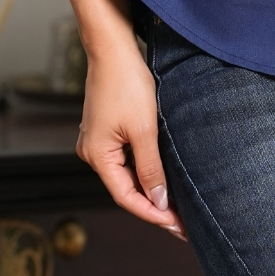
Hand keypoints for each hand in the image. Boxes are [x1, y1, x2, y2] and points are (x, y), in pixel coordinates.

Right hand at [76, 39, 186, 239]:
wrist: (114, 49)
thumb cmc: (126, 84)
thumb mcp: (144, 129)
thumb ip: (151, 168)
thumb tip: (159, 202)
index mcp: (97, 156)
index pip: (126, 197)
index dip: (152, 213)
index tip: (176, 226)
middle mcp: (92, 152)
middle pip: (126, 187)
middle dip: (153, 204)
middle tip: (182, 220)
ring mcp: (98, 141)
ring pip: (127, 173)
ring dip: (149, 186)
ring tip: (176, 202)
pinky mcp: (106, 130)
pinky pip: (125, 158)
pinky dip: (143, 168)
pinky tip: (162, 175)